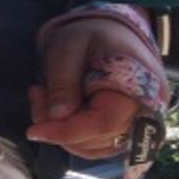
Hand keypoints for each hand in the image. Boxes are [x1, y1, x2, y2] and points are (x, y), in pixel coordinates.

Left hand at [28, 8, 166, 157]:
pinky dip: (71, 135)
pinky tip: (60, 110)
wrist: (114, 31)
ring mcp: (136, 124)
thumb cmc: (93, 34)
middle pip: (94, 138)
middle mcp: (144, 112)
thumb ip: (63, 80)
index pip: (102, 123)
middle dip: (57, 126)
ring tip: (47, 96)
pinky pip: (94, 146)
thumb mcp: (69, 47)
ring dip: (61, 131)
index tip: (34, 131)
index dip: (66, 132)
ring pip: (91, 147)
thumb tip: (58, 116)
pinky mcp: (123, 130)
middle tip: (37, 93)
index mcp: (137, 88)